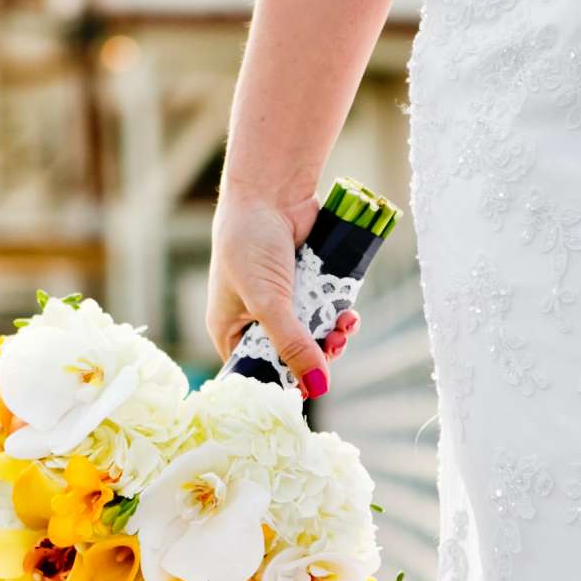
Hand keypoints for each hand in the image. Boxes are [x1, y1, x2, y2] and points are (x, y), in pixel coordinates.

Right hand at [206, 192, 337, 398]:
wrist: (271, 192)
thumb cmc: (250, 243)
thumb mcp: (268, 301)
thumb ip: (292, 344)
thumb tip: (319, 387)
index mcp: (231, 330)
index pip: (256, 372)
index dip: (282, 382)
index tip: (310, 387)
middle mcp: (256, 320)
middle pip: (292, 357)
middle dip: (316, 356)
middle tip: (333, 347)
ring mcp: (285, 303)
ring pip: (314, 337)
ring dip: (333, 336)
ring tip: (346, 326)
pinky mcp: (308, 287)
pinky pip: (327, 314)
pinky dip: (339, 316)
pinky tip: (349, 314)